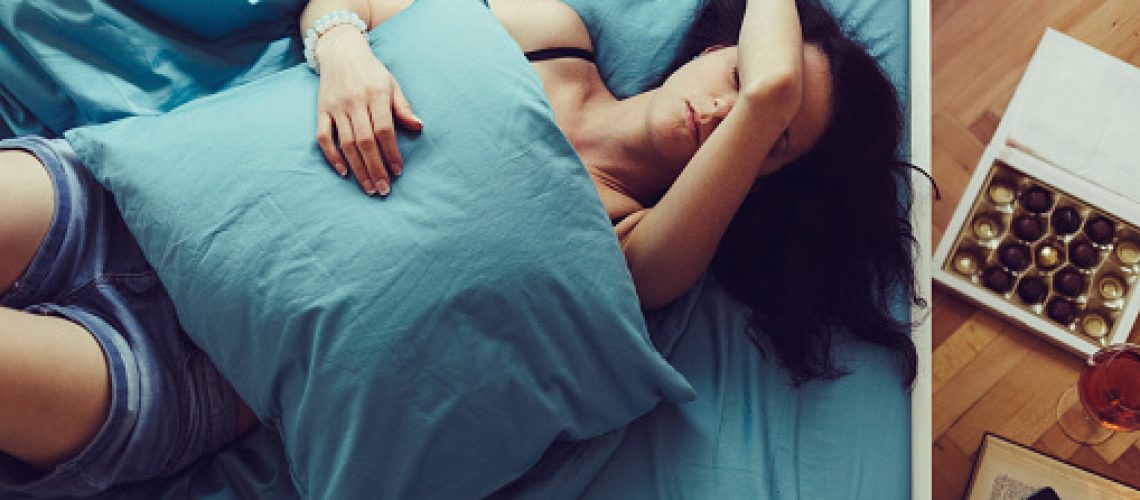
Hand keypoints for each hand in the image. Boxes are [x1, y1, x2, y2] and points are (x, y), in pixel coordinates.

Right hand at [314, 25, 422, 195]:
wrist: (341, 51)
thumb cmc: (372, 72)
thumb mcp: (392, 84)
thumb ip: (402, 107)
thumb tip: (418, 127)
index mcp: (375, 94)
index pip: (384, 129)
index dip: (391, 153)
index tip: (398, 172)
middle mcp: (354, 102)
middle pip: (365, 141)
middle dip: (375, 168)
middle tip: (384, 189)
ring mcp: (336, 107)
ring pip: (347, 144)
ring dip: (358, 169)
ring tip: (369, 188)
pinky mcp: (321, 110)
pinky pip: (324, 137)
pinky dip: (332, 156)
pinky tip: (344, 172)